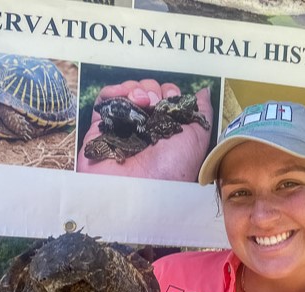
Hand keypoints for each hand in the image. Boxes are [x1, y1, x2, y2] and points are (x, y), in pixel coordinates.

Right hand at [77, 79, 212, 181]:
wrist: (143, 189)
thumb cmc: (174, 167)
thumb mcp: (198, 137)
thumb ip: (201, 112)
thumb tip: (203, 92)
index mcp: (167, 130)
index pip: (166, 99)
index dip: (169, 92)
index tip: (172, 99)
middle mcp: (145, 129)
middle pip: (146, 92)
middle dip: (153, 90)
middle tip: (155, 103)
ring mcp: (123, 128)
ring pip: (127, 93)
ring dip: (135, 88)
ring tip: (141, 100)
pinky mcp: (101, 130)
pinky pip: (104, 101)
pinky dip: (113, 90)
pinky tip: (123, 93)